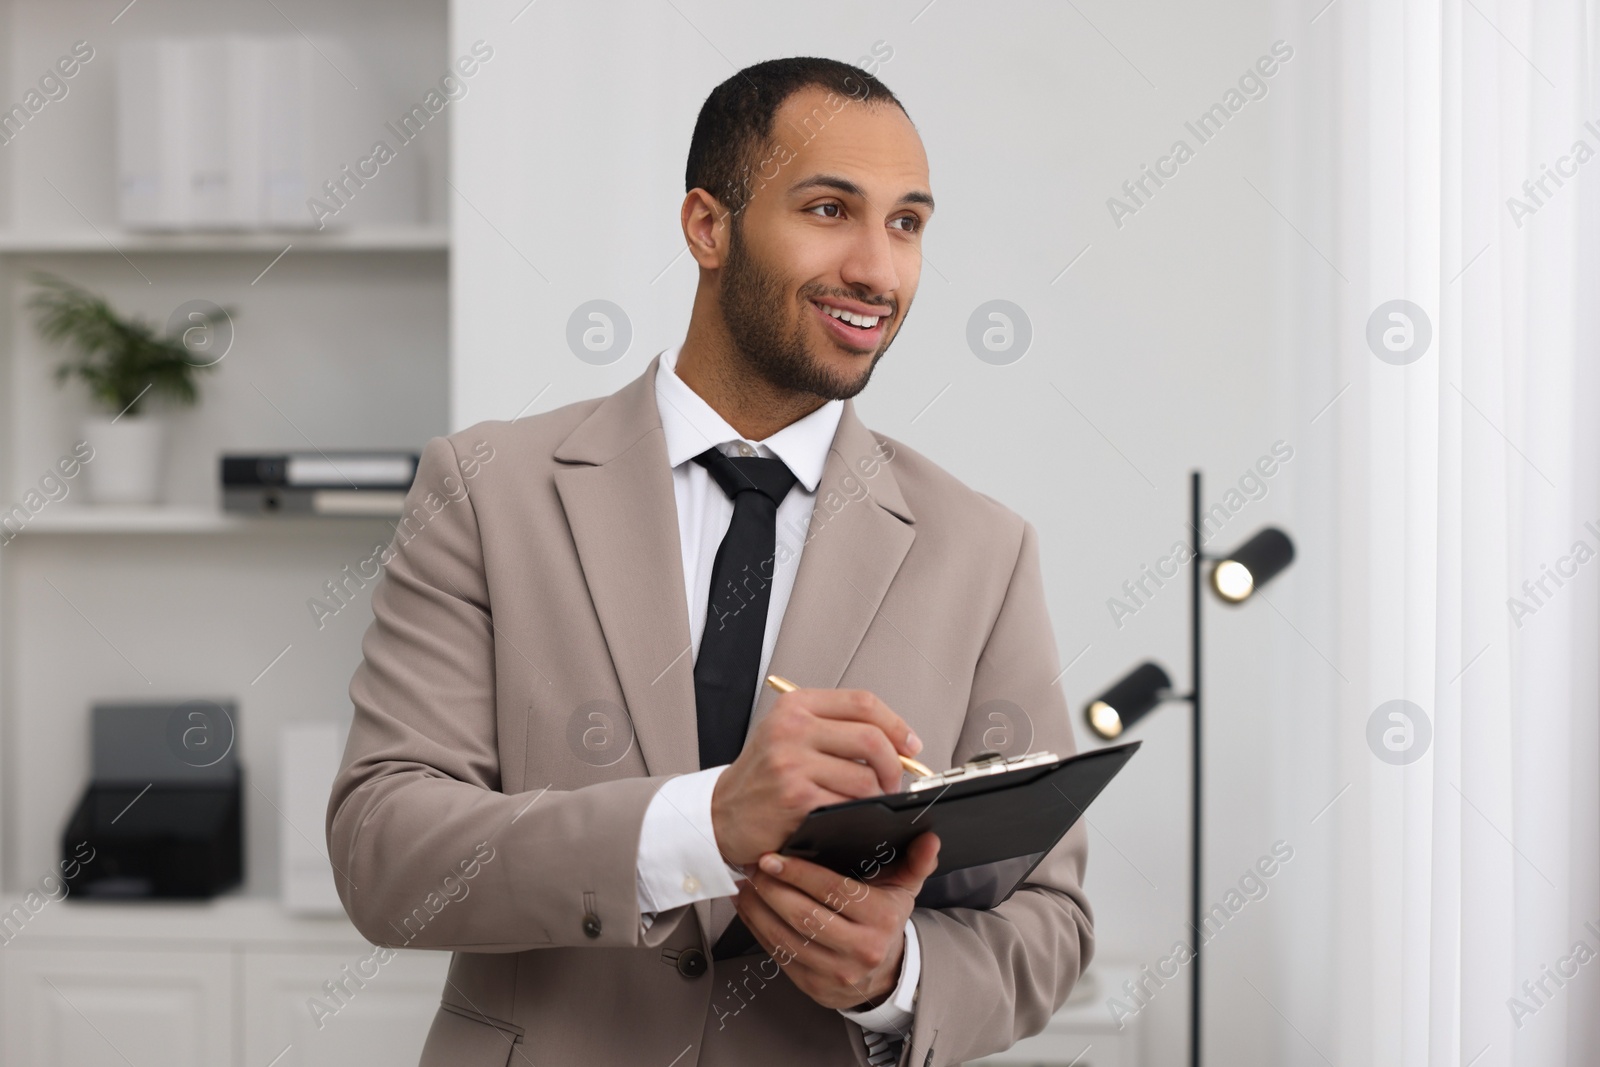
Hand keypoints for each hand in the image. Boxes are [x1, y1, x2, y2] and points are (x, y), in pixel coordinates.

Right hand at [712, 688, 921, 865]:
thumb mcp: (789, 733)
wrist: (722, 813)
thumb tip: (897, 742)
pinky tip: (855, 816)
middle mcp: (792, 729)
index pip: (862, 703)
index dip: (896, 724)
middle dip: (894, 764)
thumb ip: (835, 728)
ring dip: (880, 795)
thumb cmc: (763, 775)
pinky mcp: (796, 800)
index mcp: (796, 706)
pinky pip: (849, 806)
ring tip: (874, 802)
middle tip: (895, 780)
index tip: (910, 744)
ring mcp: (792, 765)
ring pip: (865, 778)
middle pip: (870, 738)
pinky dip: (861, 814)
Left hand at [733, 832, 940, 1009]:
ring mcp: (835, 971)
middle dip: (773, 888)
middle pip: (806, 915)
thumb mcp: (904, 889)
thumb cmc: (886, 920)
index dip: (800, 873)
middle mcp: (861, 948)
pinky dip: (757, 928)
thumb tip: (929, 837)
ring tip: (745, 884)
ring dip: (758, 908)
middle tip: (753, 866)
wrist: (884, 975)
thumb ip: (914, 860)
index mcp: (882, 918)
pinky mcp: (812, 985)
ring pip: (787, 937)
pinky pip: (778, 954)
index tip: (773, 857)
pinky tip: (748, 907)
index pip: (835, 891)